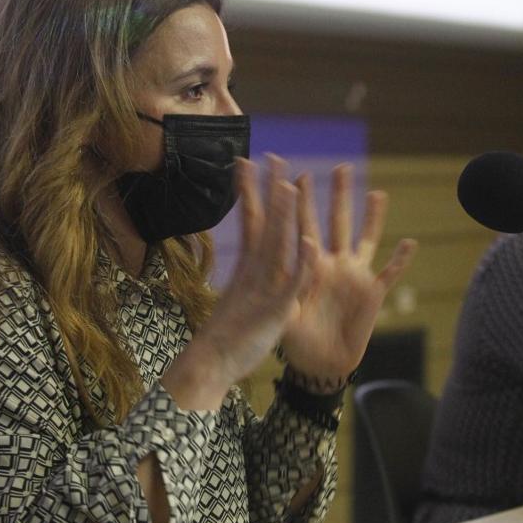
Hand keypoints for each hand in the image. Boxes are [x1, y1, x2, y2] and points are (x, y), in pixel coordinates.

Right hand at [163, 155, 316, 409]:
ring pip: (277, 245)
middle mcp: (254, 271)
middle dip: (269, 190)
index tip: (248, 165)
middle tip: (273, 158)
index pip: (251, 222)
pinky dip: (302, 265)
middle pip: (264, 223)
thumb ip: (253, 284)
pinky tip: (312, 243)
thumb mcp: (243, 303)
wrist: (210, 364)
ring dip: (284, 216)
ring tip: (291, 185)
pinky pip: (292, 284)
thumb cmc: (226, 337)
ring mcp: (263, 288)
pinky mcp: (274, 309)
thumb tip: (252, 271)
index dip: (252, 193)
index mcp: (248, 268)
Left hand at [278, 163, 416, 384]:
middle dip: (340, 195)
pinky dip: (400, 260)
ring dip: (373, 217)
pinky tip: (411, 242)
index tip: (298, 173)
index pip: (304, 225)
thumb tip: (305, 241)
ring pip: (367, 238)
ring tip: (377, 193)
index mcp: (309, 266)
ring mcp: (355, 276)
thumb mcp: (287, 309)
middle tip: (341, 167)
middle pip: (338, 221)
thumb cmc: (296, 340)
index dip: (301, 200)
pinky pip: (390, 273)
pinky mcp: (372, 293)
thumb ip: (295, 278)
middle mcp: (333, 264)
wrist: (320, 365)